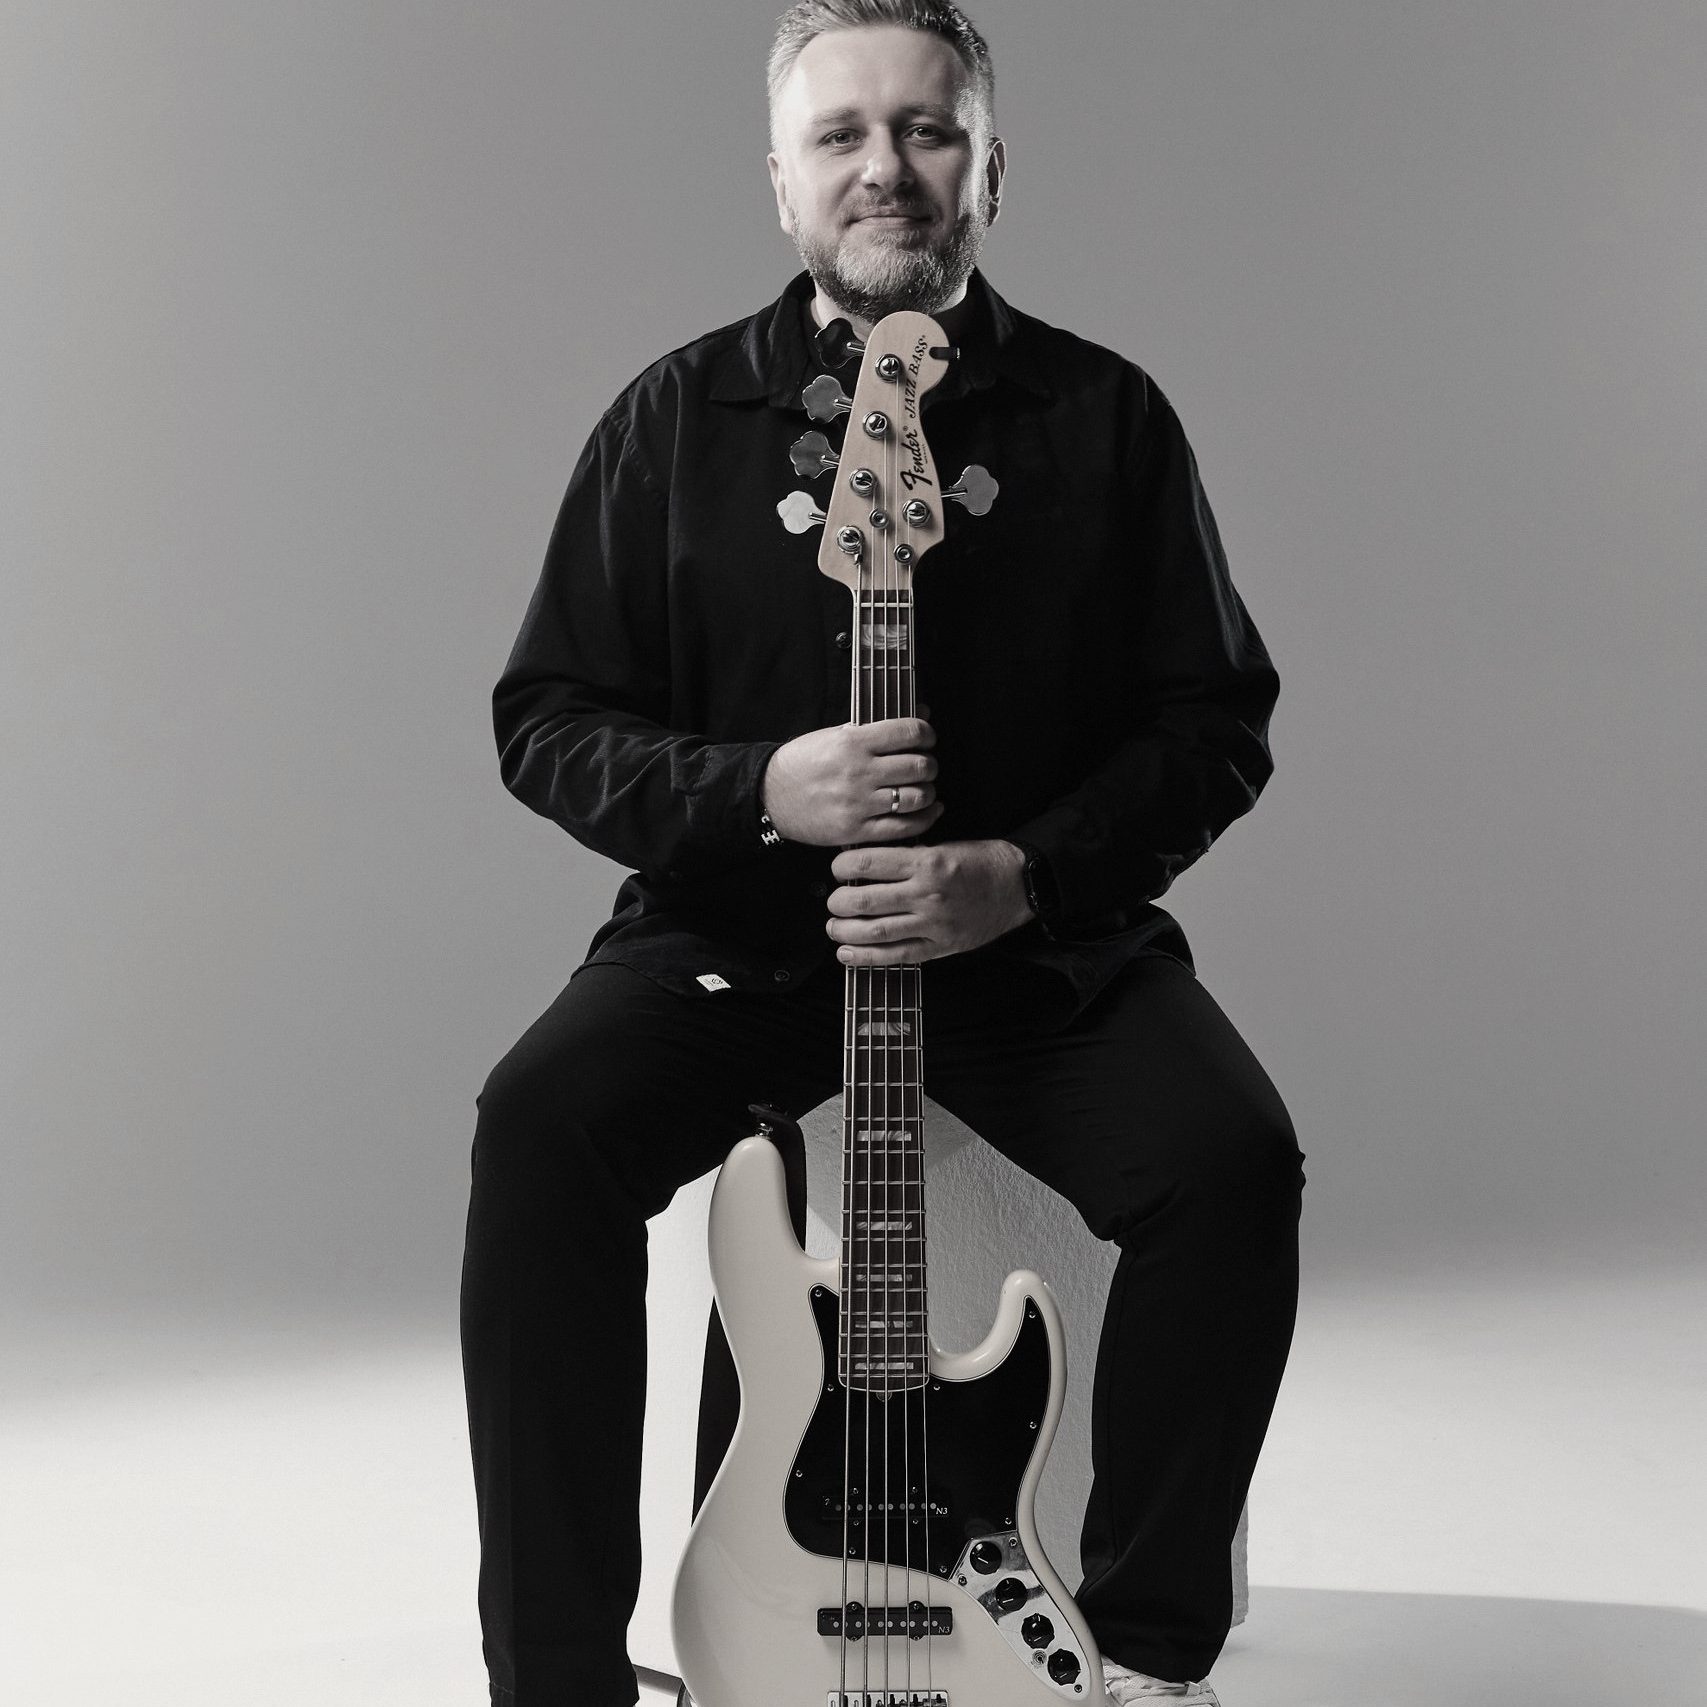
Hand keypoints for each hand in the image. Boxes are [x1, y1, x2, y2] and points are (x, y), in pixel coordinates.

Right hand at [762, 717, 942, 846]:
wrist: (770, 795)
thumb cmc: (804, 762)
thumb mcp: (834, 736)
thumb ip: (876, 728)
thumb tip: (921, 712)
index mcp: (853, 742)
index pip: (909, 732)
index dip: (927, 734)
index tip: (927, 739)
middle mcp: (859, 772)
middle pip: (919, 766)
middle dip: (930, 765)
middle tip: (925, 767)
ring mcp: (859, 804)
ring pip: (917, 797)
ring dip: (928, 792)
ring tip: (922, 789)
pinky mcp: (856, 830)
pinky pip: (904, 828)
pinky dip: (923, 819)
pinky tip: (926, 811)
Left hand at [826, 840, 1031, 964]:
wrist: (1017, 885)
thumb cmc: (980, 862)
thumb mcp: (942, 846)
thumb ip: (905, 857)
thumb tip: (865, 863)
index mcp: (926, 862)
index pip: (869, 862)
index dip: (843, 866)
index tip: (837, 869)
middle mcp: (927, 894)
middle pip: (865, 900)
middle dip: (839, 903)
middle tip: (833, 902)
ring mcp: (933, 923)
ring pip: (875, 931)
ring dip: (845, 931)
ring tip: (834, 927)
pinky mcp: (939, 946)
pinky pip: (897, 955)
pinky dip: (867, 957)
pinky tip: (847, 954)